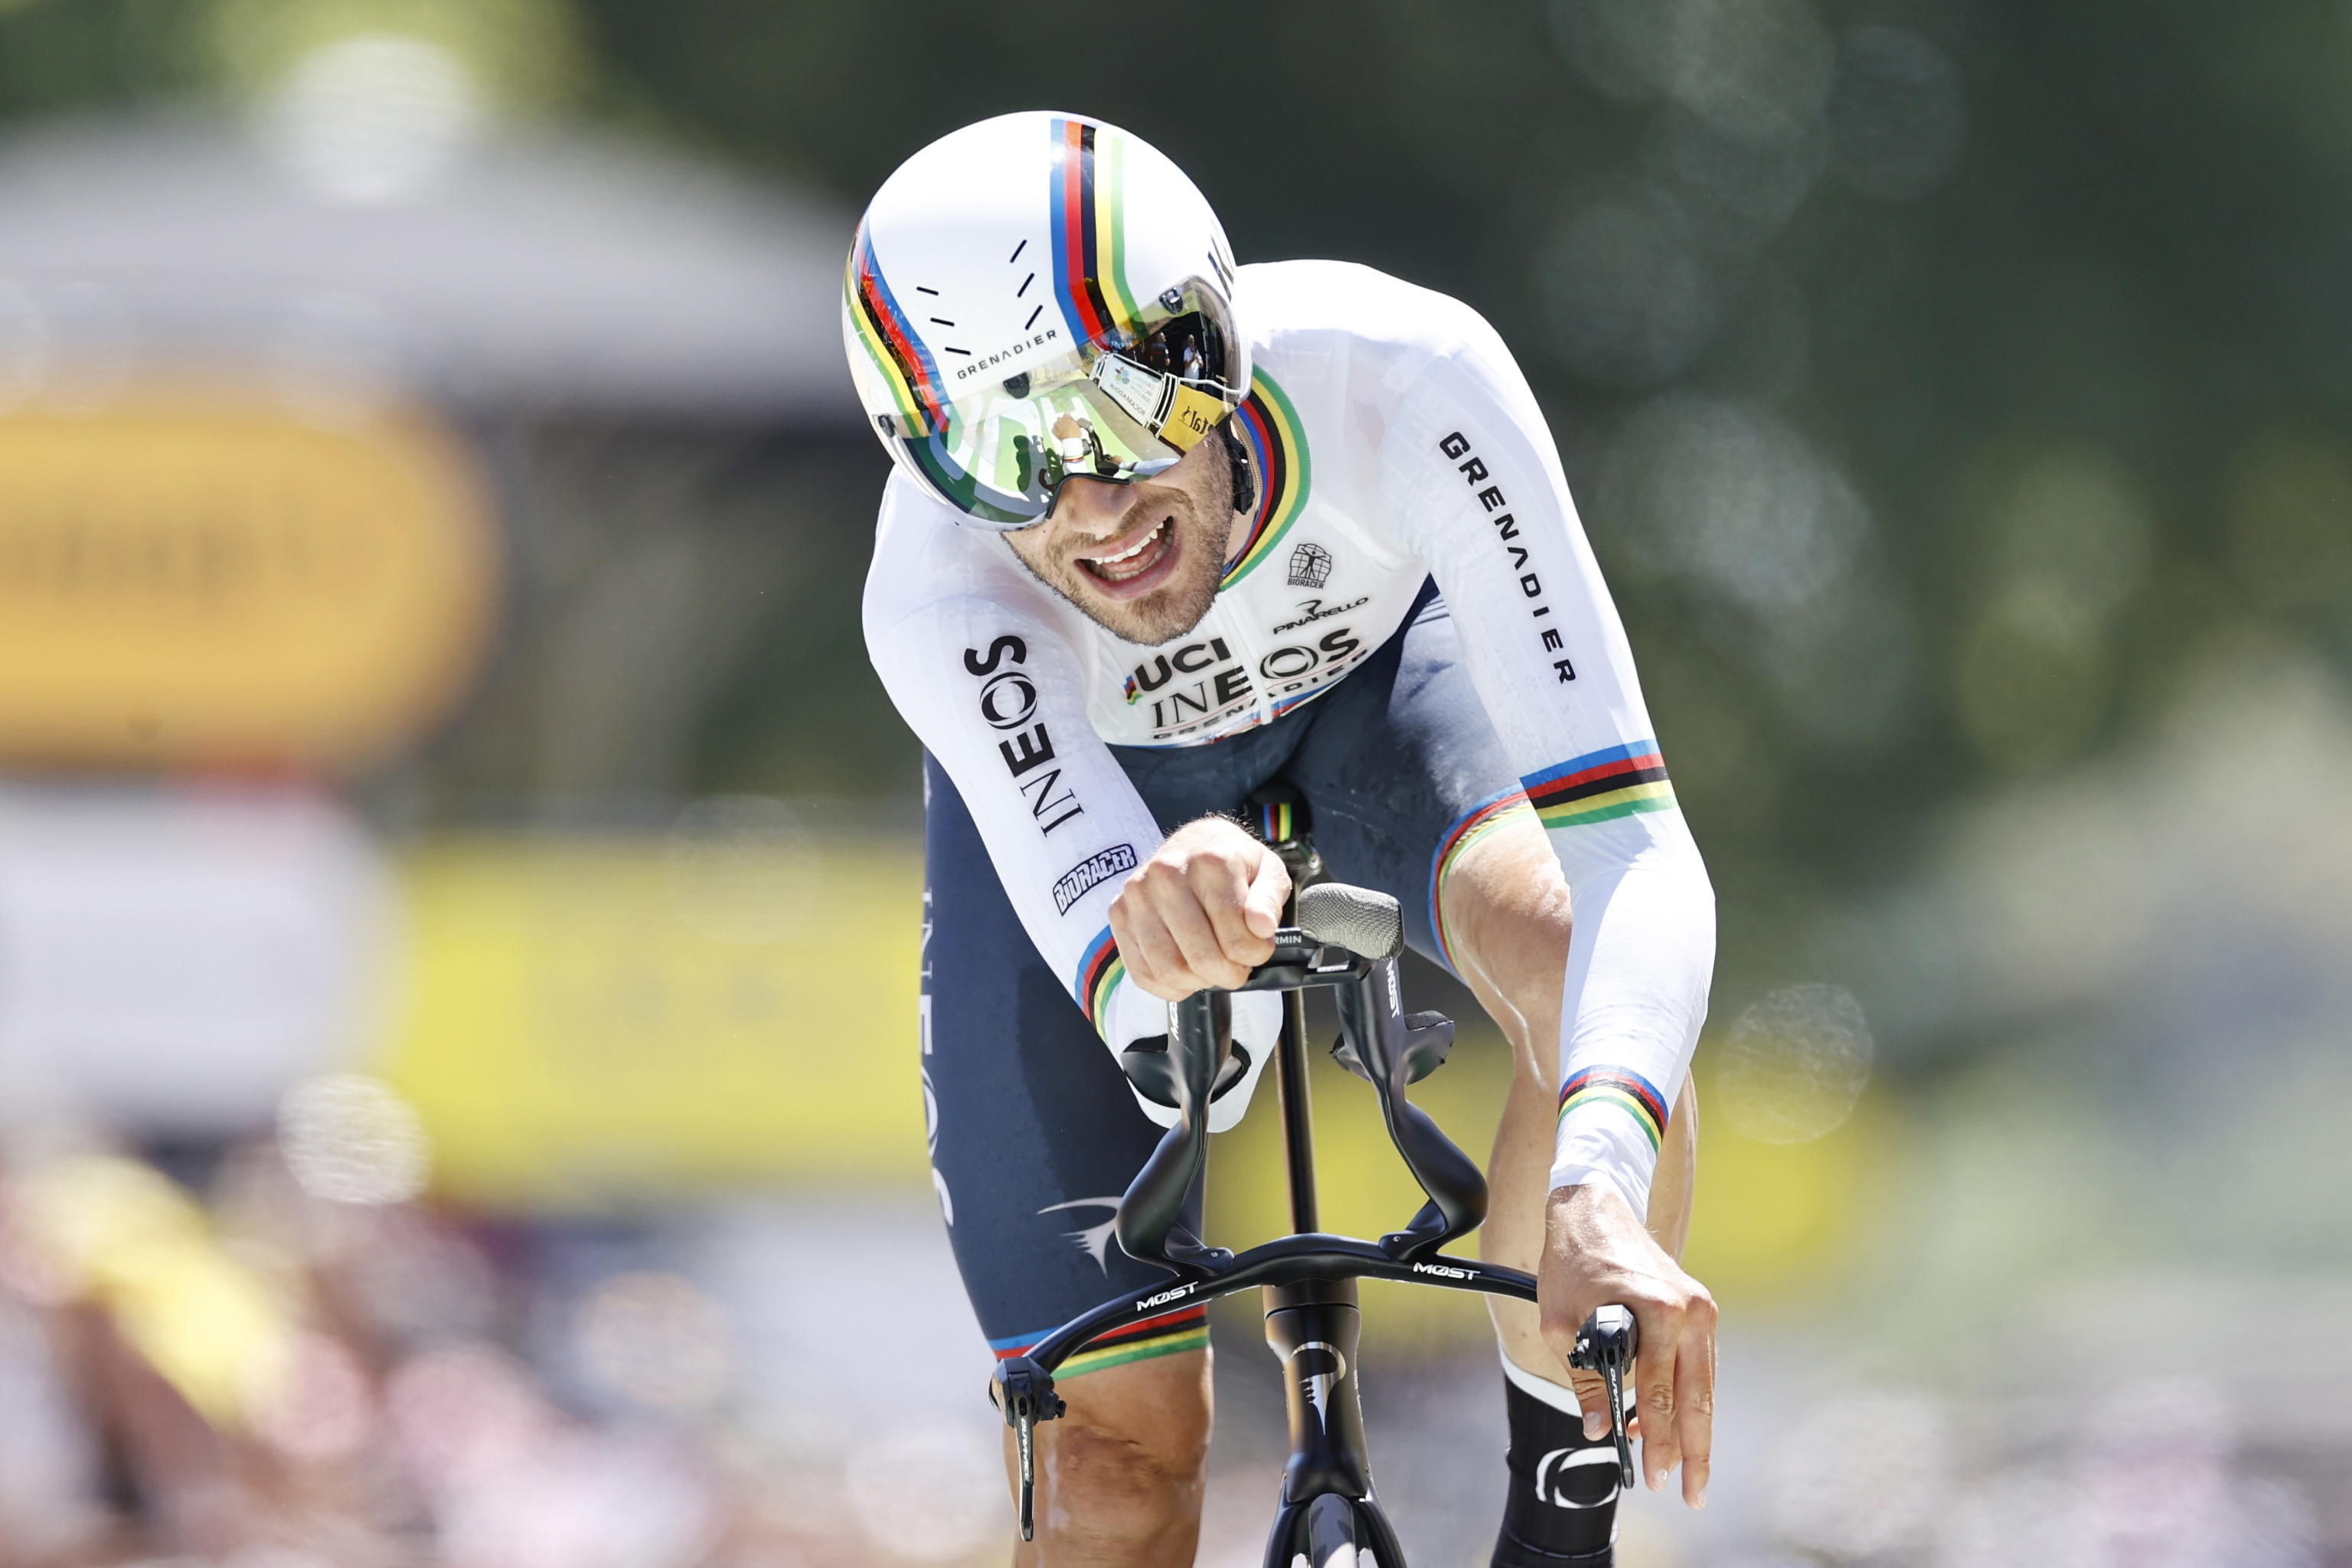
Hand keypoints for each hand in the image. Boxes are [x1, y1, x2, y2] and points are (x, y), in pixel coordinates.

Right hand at [1108, 816, 1290, 999]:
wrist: (1192, 843)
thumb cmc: (1232, 863)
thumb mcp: (1268, 871)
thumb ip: (1269, 899)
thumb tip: (1261, 926)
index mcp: (1210, 862)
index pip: (1236, 939)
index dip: (1255, 955)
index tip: (1258, 948)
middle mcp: (1167, 875)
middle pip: (1202, 958)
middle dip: (1229, 974)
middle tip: (1237, 966)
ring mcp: (1138, 895)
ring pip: (1169, 970)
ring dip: (1198, 982)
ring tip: (1212, 967)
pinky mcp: (1119, 913)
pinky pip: (1142, 973)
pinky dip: (1169, 986)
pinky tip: (1187, 973)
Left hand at [1538, 1182, 1716, 1506]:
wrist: (1593, 1210)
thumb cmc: (1573, 1261)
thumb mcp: (1562, 1324)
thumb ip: (1585, 1379)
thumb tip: (1598, 1428)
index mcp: (1658, 1309)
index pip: (1659, 1392)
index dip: (1656, 1439)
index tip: (1653, 1476)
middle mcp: (1689, 1310)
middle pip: (1696, 1397)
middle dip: (1692, 1450)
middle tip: (1691, 1493)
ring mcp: (1699, 1309)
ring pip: (1703, 1386)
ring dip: (1693, 1430)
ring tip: (1686, 1472)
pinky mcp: (1698, 1310)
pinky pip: (1698, 1366)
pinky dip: (1687, 1398)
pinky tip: (1672, 1427)